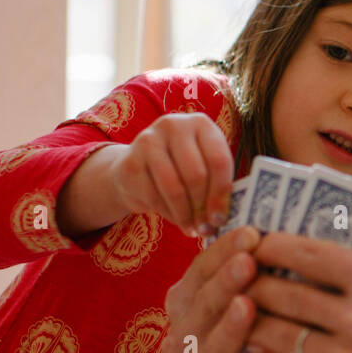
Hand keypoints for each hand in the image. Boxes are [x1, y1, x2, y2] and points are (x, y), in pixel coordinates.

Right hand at [110, 111, 233, 237]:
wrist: (137, 167)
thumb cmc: (181, 168)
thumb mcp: (205, 166)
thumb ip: (218, 184)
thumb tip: (222, 218)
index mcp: (201, 123)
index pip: (218, 160)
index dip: (222, 194)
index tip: (221, 219)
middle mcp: (174, 125)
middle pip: (196, 174)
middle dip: (202, 207)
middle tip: (206, 228)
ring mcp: (148, 141)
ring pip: (174, 188)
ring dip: (185, 215)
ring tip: (192, 228)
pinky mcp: (129, 162)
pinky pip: (153, 197)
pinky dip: (167, 214)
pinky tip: (175, 219)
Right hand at [163, 226, 315, 352]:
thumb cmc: (269, 311)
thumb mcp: (258, 282)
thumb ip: (254, 258)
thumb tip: (269, 225)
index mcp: (184, 301)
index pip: (198, 271)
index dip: (221, 252)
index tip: (251, 233)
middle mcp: (183, 336)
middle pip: (198, 308)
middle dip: (222, 283)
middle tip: (248, 262)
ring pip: (208, 350)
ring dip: (228, 327)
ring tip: (248, 306)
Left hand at [243, 232, 351, 352]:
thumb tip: (312, 255)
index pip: (307, 253)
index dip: (271, 245)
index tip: (255, 240)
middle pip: (282, 294)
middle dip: (251, 283)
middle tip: (236, 276)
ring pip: (280, 337)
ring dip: (254, 322)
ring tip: (242, 312)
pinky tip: (268, 348)